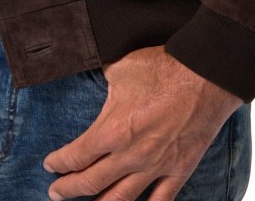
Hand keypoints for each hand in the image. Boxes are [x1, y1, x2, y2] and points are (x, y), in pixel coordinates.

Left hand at [41, 45, 242, 200]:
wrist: (205, 77)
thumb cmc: (162, 68)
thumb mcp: (121, 67)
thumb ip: (102, 79)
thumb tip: (90, 72)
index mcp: (112, 130)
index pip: (76, 156)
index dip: (58, 163)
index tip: (49, 165)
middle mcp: (130, 155)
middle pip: (91, 182)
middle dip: (68, 189)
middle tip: (55, 192)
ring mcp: (155, 167)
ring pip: (120, 199)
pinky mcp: (178, 171)